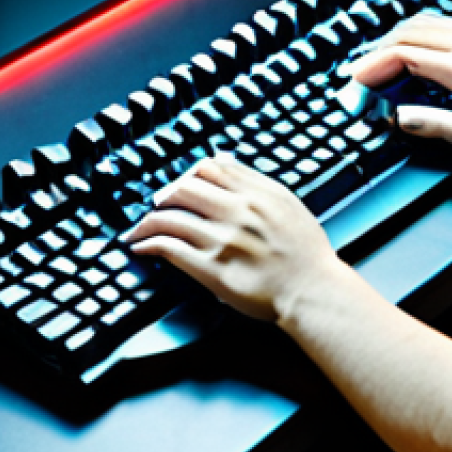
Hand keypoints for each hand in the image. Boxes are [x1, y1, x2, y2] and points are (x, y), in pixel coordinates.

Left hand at [124, 157, 349, 321]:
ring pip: (170, 217)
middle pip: (184, 188)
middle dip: (164, 196)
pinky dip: (149, 244)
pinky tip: (141, 247)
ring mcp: (223, 240)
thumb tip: (223, 160)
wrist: (313, 291)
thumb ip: (254, 181)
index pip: (209, 168)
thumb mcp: (288, 203)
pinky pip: (170, 248)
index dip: (188, 174)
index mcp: (257, 193)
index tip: (180, 185)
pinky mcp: (213, 269)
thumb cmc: (305, 253)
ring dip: (147, 221)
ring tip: (139, 229)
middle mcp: (238, 211)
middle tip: (156, 206)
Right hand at [351, 14, 451, 155]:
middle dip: (377, 52)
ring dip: (395, 39)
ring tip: (380, 63)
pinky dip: (417, 33)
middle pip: (407, 33)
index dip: (373, 68)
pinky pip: (442, 23)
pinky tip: (412, 51)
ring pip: (424, 22)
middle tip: (360, 76)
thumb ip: (435, 125)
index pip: (404, 56)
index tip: (356, 83)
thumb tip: (400, 118)